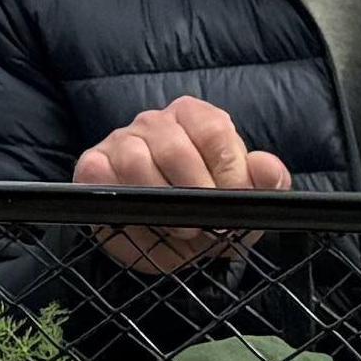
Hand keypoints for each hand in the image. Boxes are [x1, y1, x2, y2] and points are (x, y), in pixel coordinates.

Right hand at [71, 97, 289, 275]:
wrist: (165, 243)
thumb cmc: (207, 215)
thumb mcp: (245, 204)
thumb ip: (266, 183)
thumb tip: (268, 168)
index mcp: (196, 118)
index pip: (214, 129)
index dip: (228, 170)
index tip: (235, 201)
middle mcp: (156, 121)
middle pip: (174, 146)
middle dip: (194, 193)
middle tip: (203, 223)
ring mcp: (121, 140)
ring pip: (136, 160)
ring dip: (159, 201)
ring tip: (175, 224)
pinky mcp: (93, 164)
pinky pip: (102, 176)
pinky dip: (124, 202)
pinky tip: (140, 216)